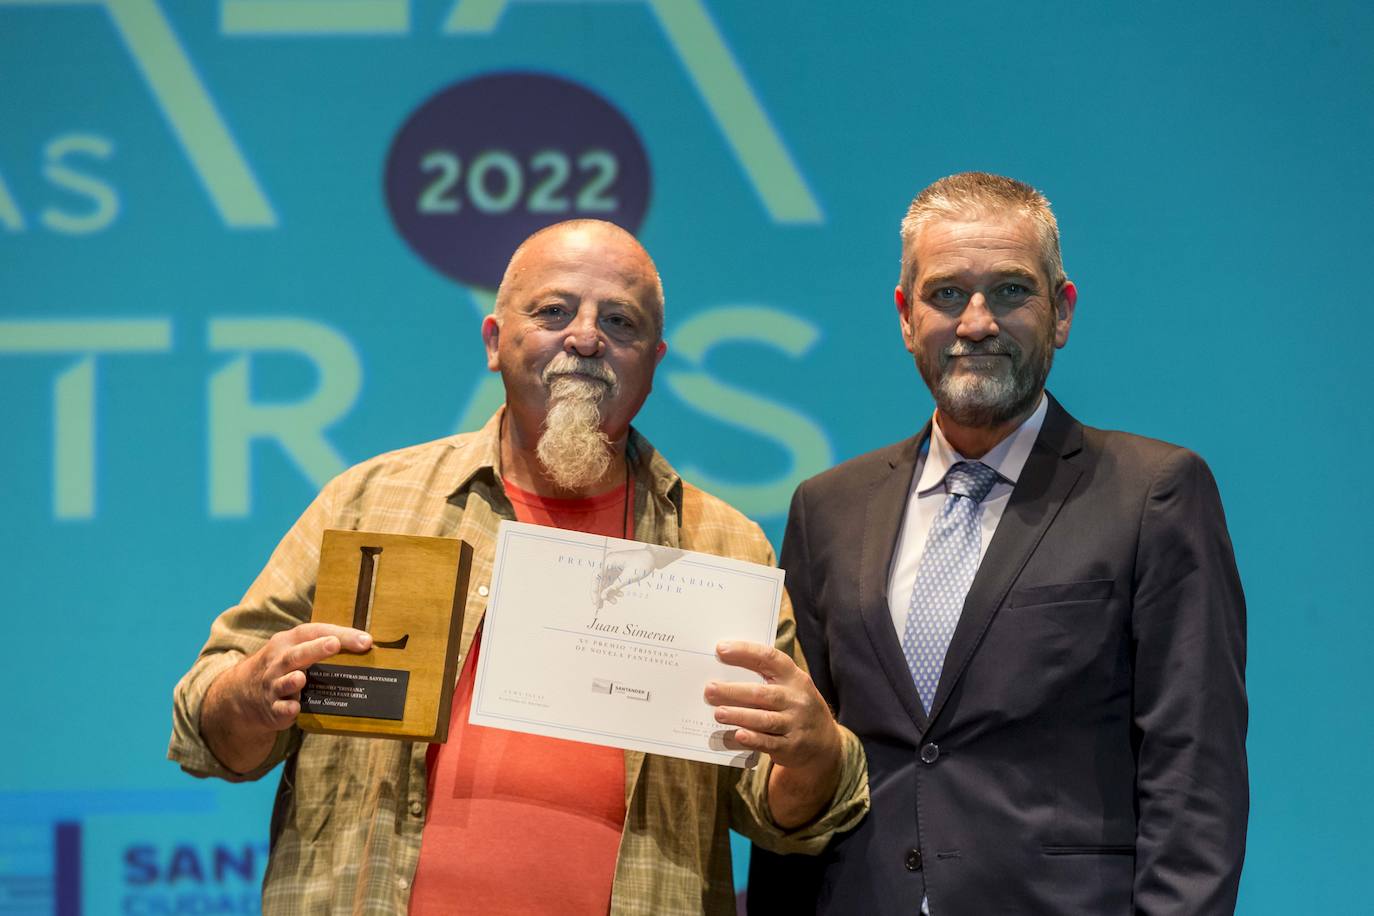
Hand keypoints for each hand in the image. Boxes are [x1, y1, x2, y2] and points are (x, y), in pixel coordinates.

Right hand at [202, 623, 371, 772]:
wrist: (245, 693)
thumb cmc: (286, 666)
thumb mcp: (298, 649)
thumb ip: (327, 646)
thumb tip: (367, 646)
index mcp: (290, 642)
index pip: (315, 632)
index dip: (341, 634)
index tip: (365, 641)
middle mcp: (280, 661)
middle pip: (297, 654)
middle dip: (316, 649)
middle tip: (335, 644)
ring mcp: (274, 685)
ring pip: (284, 681)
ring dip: (293, 681)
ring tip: (302, 678)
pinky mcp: (273, 708)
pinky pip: (279, 708)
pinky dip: (287, 708)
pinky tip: (295, 708)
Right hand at [592, 547, 657, 608]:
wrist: (653, 558)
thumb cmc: (641, 564)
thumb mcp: (628, 578)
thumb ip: (614, 587)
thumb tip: (602, 596)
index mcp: (609, 561)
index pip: (596, 577)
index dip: (594, 590)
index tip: (595, 601)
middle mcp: (609, 564)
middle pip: (599, 580)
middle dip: (600, 594)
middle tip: (600, 607)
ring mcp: (613, 567)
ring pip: (606, 582)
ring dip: (608, 593)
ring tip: (614, 602)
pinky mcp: (618, 571)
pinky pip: (612, 582)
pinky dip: (615, 589)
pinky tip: (620, 595)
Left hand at [706, 640, 843, 826]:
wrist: (825, 743)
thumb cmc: (795, 707)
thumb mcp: (790, 687)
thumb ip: (765, 679)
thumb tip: (723, 672)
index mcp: (794, 677)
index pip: (770, 658)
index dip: (745, 652)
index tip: (721, 649)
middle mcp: (796, 699)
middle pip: (762, 693)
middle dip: (733, 691)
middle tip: (709, 689)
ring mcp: (795, 724)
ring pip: (764, 719)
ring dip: (739, 715)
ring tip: (718, 713)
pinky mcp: (791, 747)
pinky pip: (768, 743)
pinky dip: (752, 739)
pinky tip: (737, 735)